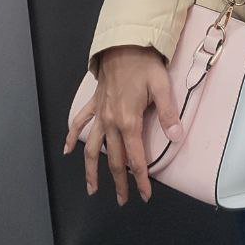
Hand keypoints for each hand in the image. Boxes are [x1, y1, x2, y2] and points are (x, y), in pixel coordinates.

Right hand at [63, 45, 184, 206]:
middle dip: (119, 182)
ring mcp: (100, 114)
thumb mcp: (162, 87)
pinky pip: (79, 123)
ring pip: (91, 148)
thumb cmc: (145, 64)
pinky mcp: (94, 104)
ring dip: (90, 170)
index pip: (135, 158)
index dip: (141, 179)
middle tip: (123, 201)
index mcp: (128, 121)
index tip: (145, 195)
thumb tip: (177, 136)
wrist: (123, 44)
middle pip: (114, 159)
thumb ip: (168, 114)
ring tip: (92, 189)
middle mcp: (111, 122)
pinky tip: (68, 150)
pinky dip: (72, 137)